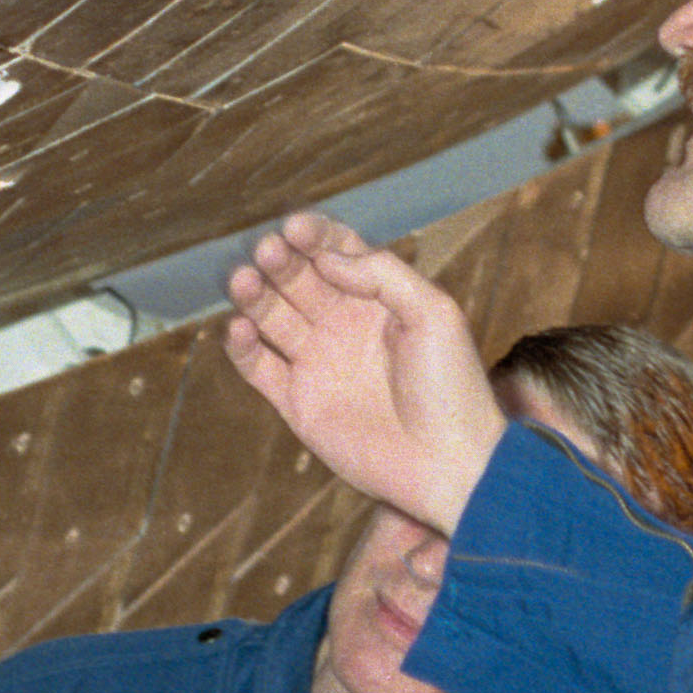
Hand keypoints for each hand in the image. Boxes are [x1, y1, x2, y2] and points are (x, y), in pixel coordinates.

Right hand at [221, 215, 505, 534]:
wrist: (448, 464)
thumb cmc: (452, 388)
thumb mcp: (434, 313)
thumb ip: (384, 274)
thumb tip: (329, 258)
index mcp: (377, 300)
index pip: (335, 253)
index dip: (313, 236)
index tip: (295, 227)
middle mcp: (342, 325)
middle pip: (298, 278)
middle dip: (279, 260)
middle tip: (267, 251)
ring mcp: (317, 363)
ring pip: (272, 316)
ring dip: (254, 295)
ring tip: (243, 279)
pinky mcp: (297, 403)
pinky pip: (258, 367)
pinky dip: (242, 347)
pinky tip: (239, 327)